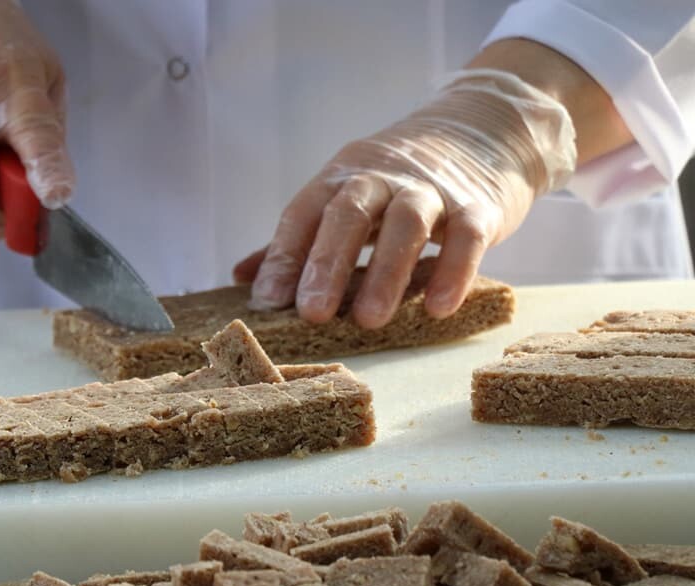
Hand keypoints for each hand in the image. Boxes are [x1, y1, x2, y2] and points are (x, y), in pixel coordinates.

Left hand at [239, 69, 575, 327]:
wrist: (483, 126)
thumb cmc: (398, 179)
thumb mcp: (346, 196)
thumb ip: (299, 238)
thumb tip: (242, 277)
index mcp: (341, 177)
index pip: (303, 213)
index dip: (283, 257)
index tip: (266, 302)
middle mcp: (382, 177)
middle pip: (349, 213)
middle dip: (328, 264)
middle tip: (312, 314)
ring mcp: (431, 189)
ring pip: (406, 223)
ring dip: (386, 272)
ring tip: (369, 320)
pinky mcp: (479, 204)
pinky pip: (466, 235)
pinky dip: (455, 271)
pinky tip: (439, 308)